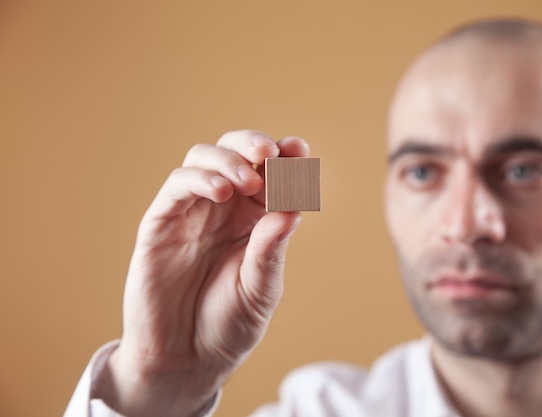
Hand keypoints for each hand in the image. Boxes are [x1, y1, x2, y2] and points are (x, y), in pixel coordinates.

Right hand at [96, 131, 308, 416]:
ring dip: (228, 159)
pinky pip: (177, 187)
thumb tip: (293, 208)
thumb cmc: (228, 325)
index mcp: (256, 220)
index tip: (299, 149)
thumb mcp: (260, 289)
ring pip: (204, 159)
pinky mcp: (161, 223)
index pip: (271, 175)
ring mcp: (192, 213)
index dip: (285, 156)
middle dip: (253, 144)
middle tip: (270, 153)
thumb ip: (271, 249)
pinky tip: (221, 192)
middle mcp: (225, 209)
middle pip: (235, 154)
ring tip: (247, 181)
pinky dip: (199, 179)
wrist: (186, 359)